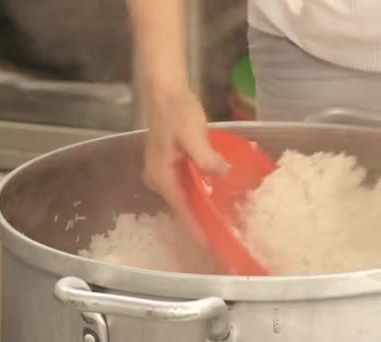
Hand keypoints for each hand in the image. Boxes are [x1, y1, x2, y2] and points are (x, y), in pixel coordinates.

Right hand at [143, 84, 227, 223]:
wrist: (165, 90)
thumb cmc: (177, 111)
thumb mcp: (193, 134)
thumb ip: (206, 157)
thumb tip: (222, 174)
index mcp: (161, 176)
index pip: (180, 209)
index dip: (195, 228)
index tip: (209, 245)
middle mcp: (158, 178)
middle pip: (181, 206)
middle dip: (199, 221)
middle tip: (220, 235)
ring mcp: (162, 171)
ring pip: (183, 196)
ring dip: (200, 207)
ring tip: (220, 219)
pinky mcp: (169, 163)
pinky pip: (185, 184)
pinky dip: (198, 191)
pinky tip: (214, 194)